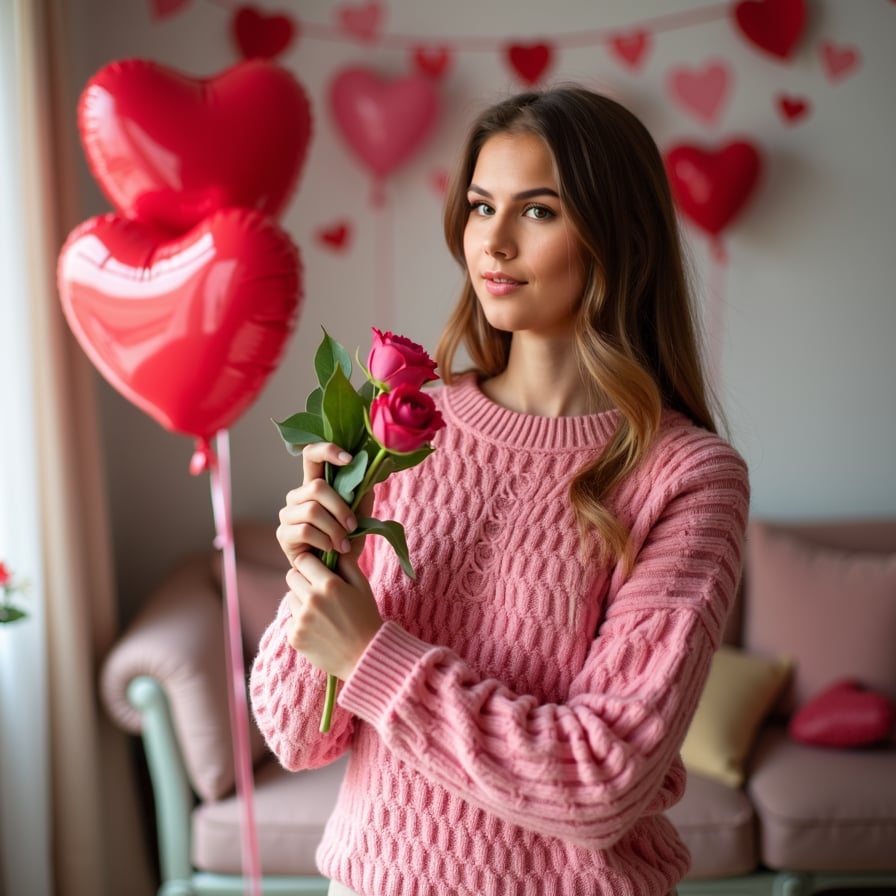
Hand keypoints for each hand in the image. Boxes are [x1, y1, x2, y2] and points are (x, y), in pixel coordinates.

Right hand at [276, 442, 372, 568]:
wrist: (334, 573)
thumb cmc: (345, 542)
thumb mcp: (360, 518)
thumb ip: (362, 496)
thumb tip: (371, 473)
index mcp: (315, 485)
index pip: (311, 455)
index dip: (327, 450)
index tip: (349, 459)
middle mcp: (297, 496)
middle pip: (316, 486)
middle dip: (340, 507)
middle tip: (353, 526)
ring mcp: (287, 514)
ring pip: (312, 510)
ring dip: (334, 529)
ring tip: (344, 544)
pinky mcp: (283, 534)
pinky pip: (304, 531)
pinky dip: (323, 541)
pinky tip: (330, 550)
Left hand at [284, 551, 381, 680]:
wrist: (365, 656)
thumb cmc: (366, 618)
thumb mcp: (362, 586)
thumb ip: (346, 564)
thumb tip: (333, 549)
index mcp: (329, 585)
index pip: (303, 560)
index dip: (310, 563)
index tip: (317, 570)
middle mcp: (311, 600)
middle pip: (291, 576)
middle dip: (303, 579)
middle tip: (318, 590)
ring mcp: (301, 620)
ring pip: (290, 597)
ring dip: (301, 600)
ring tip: (321, 613)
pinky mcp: (294, 637)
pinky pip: (290, 619)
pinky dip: (300, 622)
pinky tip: (318, 629)